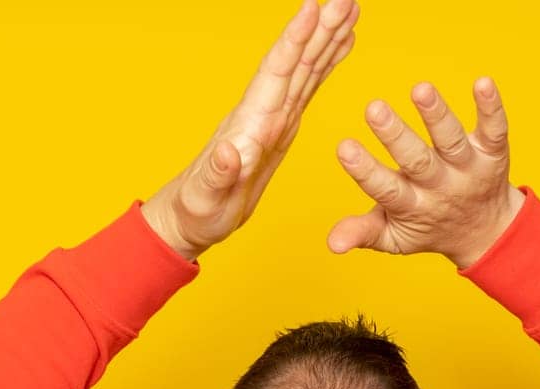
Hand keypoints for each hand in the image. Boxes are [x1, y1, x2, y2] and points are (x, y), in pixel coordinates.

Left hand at [142, 0, 358, 260]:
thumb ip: (217, 175)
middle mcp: (262, 114)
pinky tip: (339, 48)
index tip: (313, 8)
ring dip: (327, 39)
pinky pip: (307, 89)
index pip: (275, 73)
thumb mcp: (205, 198)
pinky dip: (325, 65)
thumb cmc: (196, 210)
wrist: (190, 217)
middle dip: (320, 30)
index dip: (294, 41)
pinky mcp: (280, 130)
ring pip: (305, 70)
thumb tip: (228, 153)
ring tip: (350, 9)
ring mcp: (272, 119)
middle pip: (295, 62)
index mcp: (249, 125)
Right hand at [328, 77, 524, 268]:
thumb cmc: (427, 225)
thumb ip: (363, 232)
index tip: (344, 147)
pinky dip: (491, 107)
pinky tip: (482, 82)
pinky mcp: (493, 151)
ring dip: (437, 115)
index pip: (387, 190)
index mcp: (412, 207)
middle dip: (396, 136)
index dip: (366, 171)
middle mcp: (441, 187)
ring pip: (452, 141)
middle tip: (374, 109)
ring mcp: (468, 168)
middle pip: (418, 162)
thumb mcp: (393, 236)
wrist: (484, 230)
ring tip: (420, 89)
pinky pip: (495, 129)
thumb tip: (332, 244)